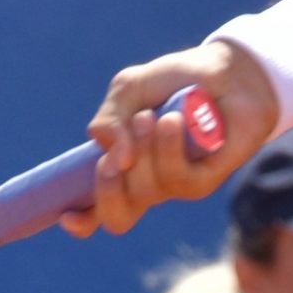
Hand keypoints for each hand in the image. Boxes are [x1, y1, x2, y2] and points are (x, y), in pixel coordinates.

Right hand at [59, 42, 279, 238]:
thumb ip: (109, 119)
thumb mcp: (130, 90)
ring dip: (142, 151)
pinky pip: (178, 179)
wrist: (227, 72)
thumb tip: (111, 154)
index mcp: (122, 168)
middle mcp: (148, 183)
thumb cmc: (176, 82)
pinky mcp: (205, 180)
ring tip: (152, 116)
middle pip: (117, 217)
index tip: (66, 214)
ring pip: (145, 191)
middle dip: (107, 189)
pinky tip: (175, 121)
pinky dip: (169, 147)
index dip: (79, 221)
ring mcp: (177, 185)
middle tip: (111, 159)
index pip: (96, 209)